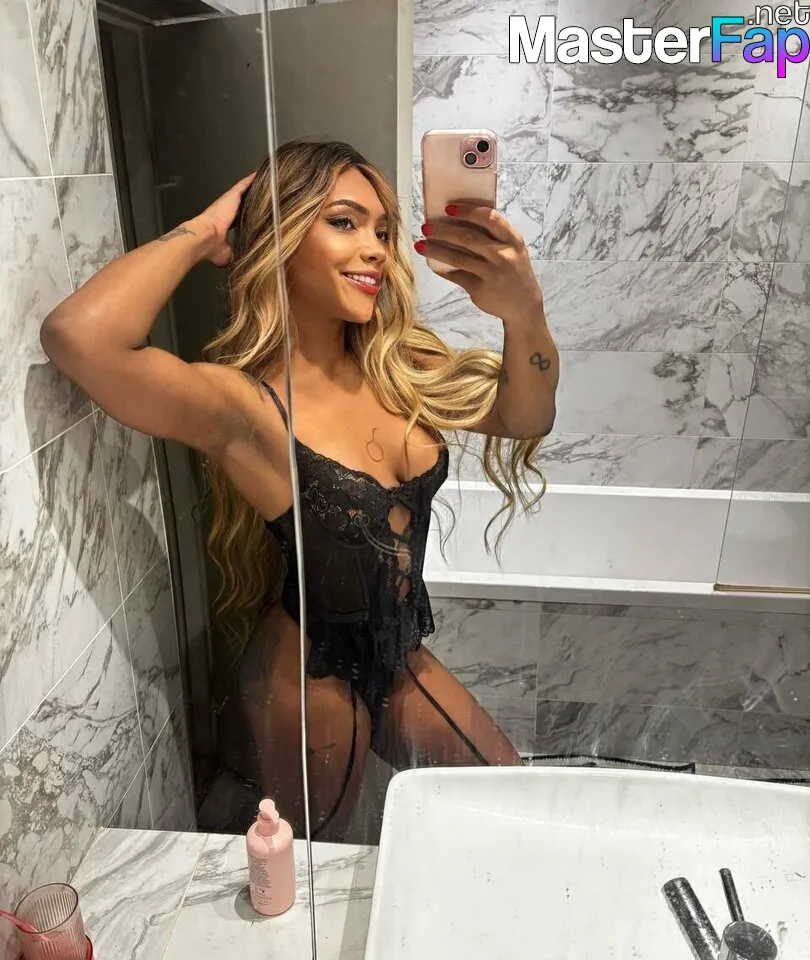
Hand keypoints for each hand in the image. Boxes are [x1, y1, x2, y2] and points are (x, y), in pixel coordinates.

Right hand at [189, 171, 256, 266]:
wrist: (205, 238)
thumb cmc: (211, 248)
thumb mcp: (227, 255)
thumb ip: (236, 255)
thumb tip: (243, 263)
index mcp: (225, 224)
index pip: (238, 218)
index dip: (245, 216)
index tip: (253, 215)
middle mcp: (227, 211)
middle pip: (242, 203)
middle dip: (250, 200)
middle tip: (263, 197)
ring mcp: (230, 202)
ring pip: (244, 192)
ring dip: (253, 187)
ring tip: (266, 182)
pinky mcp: (233, 195)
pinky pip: (245, 184)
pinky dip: (252, 179)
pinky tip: (261, 174)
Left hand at [413, 204, 543, 324]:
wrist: (523, 304)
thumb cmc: (514, 270)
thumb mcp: (513, 249)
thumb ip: (494, 235)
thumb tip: (460, 219)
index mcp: (512, 239)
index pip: (489, 218)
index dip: (467, 211)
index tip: (448, 208)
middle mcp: (503, 255)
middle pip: (468, 237)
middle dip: (443, 230)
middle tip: (426, 227)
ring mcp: (491, 273)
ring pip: (457, 257)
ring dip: (435, 249)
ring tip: (420, 244)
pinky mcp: (479, 288)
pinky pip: (455, 275)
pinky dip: (441, 269)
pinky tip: (432, 264)